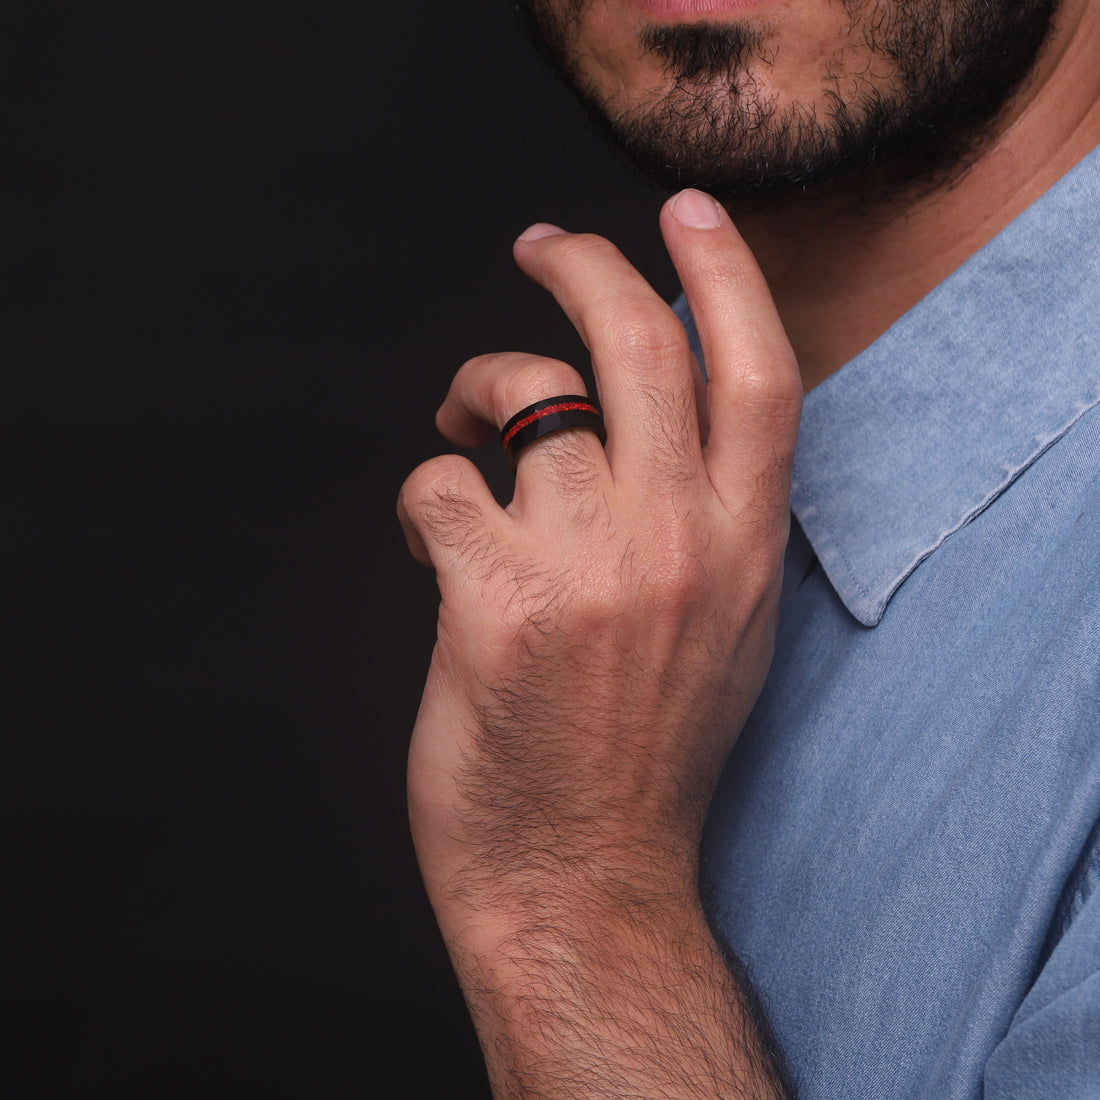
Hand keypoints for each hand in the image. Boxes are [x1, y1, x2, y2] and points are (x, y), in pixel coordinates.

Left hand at [398, 189, 800, 1097]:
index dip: (724, 276)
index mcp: (743, 549)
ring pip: (518, 402)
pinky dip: (424, 491)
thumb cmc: (646, 749)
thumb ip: (711, 522)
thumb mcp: (723, 628)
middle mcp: (676, 543)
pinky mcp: (494, 603)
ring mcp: (586, 569)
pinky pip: (440, 484)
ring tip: (462, 428)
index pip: (756, 375)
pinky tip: (429, 533)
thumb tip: (659, 423)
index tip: (687, 217)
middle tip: (540, 245)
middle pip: (633, 346)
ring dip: (476, 395)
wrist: (587, 876)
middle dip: (580, 265)